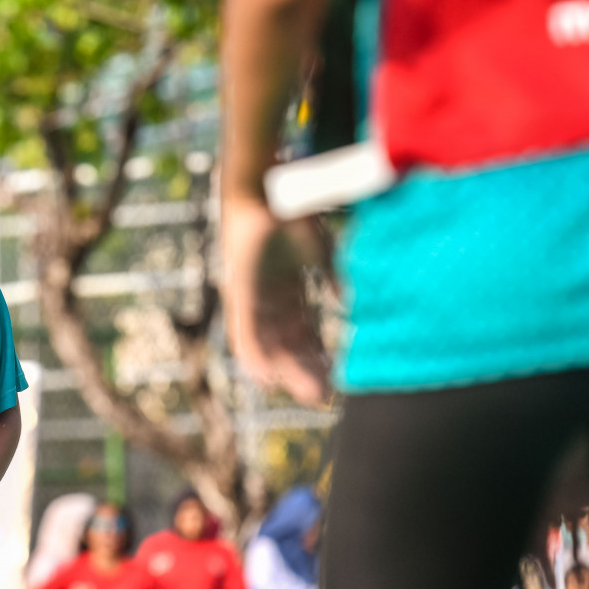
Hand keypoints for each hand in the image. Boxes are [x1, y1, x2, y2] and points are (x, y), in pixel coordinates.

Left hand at [221, 196, 333, 406]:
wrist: (266, 190)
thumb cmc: (294, 216)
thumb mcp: (322, 251)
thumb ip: (333, 277)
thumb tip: (350, 301)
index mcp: (287, 295)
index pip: (303, 336)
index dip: (317, 359)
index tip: (335, 379)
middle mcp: (268, 303)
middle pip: (286, 347)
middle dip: (304, 373)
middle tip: (322, 398)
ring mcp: (251, 300)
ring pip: (266, 346)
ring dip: (282, 370)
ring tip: (300, 394)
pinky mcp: (238, 294)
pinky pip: (244, 331)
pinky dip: (254, 354)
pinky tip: (264, 377)